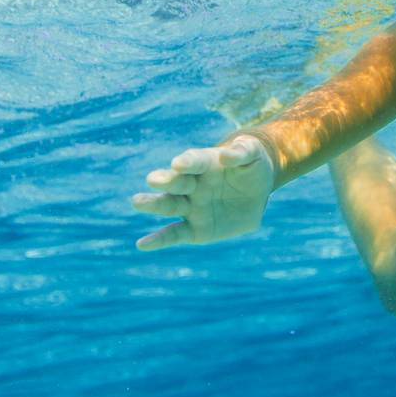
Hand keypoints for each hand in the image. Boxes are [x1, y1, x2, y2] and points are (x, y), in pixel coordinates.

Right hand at [132, 134, 275, 250]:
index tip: (179, 164)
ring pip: (169, 205)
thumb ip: (242, 153)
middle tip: (154, 179)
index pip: (194, 161)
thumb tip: (226, 155)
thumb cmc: (252, 167)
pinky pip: (174, 235)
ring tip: (137, 202)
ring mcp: (191, 207)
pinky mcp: (195, 229)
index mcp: (205, 163)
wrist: (257, 193)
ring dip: (153, 204)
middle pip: (176, 182)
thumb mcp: (253, 154)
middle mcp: (192, 184)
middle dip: (166, 180)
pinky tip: (143, 244)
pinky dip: (159, 240)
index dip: (188, 162)